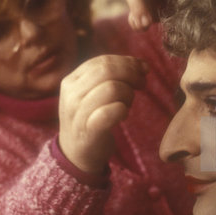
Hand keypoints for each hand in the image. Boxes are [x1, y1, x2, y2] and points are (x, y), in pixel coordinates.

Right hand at [58, 55, 147, 173]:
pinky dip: (122, 110)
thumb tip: (142, 65)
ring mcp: (77, 113)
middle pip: (107, 70)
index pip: (103, 61)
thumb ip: (112, 76)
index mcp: (72, 80)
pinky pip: (109, 113)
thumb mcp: (94, 92)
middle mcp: (71, 94)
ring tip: (128, 104)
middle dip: (131, 74)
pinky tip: (123, 115)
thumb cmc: (91, 119)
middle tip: (142, 85)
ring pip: (112, 88)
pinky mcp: (88, 131)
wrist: (75, 154)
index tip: (144, 69)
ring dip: (128, 94)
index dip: (127, 62)